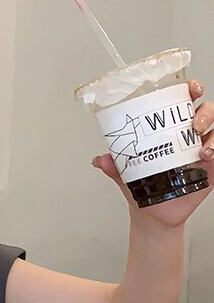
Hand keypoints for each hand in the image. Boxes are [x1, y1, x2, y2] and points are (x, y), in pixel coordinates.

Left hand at [92, 79, 212, 227]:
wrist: (153, 214)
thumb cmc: (143, 188)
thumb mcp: (126, 175)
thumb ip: (114, 166)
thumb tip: (100, 160)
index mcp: (170, 128)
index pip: (184, 101)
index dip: (191, 89)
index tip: (191, 88)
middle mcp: (189, 135)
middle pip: (207, 110)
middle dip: (205, 111)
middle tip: (194, 122)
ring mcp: (203, 149)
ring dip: (213, 134)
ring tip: (201, 149)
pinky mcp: (212, 167)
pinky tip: (205, 157)